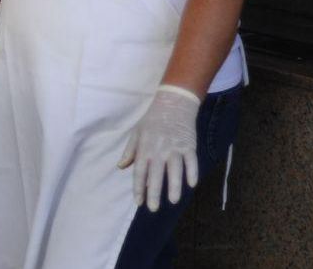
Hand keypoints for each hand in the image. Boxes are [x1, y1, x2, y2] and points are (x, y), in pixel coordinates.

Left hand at [118, 85, 201, 211]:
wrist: (173, 103)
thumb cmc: (152, 120)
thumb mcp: (136, 133)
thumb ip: (130, 151)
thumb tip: (121, 167)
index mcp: (144, 148)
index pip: (139, 172)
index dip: (138, 188)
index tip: (138, 202)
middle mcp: (159, 150)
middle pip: (156, 174)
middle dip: (154, 192)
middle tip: (153, 208)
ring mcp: (175, 148)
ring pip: (175, 170)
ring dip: (174, 186)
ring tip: (172, 201)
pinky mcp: (189, 145)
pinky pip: (191, 161)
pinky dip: (192, 172)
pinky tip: (191, 184)